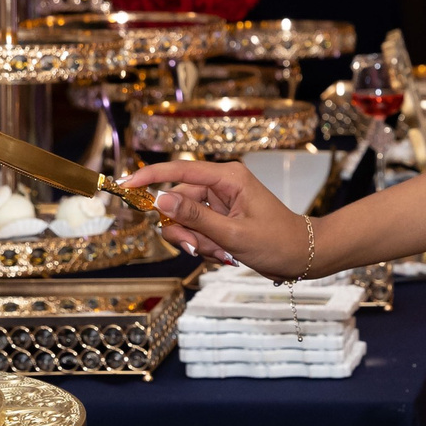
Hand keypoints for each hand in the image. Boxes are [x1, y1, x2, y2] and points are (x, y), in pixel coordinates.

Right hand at [120, 158, 306, 278]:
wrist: (302, 256)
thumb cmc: (277, 242)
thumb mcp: (232, 234)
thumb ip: (194, 217)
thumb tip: (160, 199)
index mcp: (227, 177)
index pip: (179, 169)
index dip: (148, 177)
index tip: (123, 185)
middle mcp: (221, 184)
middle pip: (178, 202)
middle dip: (185, 231)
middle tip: (201, 249)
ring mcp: (219, 201)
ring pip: (185, 220)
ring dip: (197, 242)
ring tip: (222, 254)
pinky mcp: (220, 216)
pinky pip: (196, 230)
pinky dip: (205, 246)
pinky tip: (224, 255)